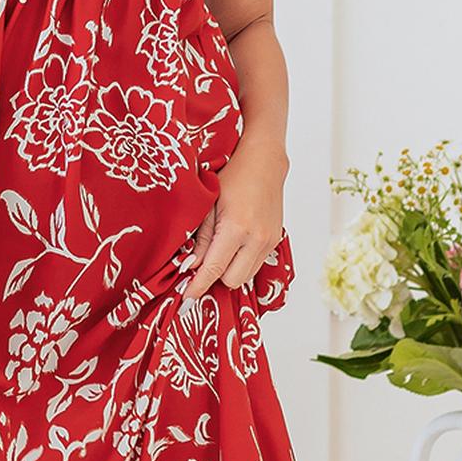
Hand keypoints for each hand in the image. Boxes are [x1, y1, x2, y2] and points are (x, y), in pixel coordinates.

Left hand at [183, 141, 287, 298]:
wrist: (264, 162)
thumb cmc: (233, 176)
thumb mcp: (209, 205)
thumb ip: (200, 239)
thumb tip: (189, 267)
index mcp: (236, 228)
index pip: (214, 270)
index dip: (198, 287)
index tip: (186, 298)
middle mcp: (257, 239)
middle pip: (231, 281)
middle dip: (214, 277)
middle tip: (201, 264)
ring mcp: (269, 241)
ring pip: (245, 276)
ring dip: (229, 271)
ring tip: (218, 252)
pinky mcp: (276, 241)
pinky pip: (255, 265)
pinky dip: (241, 263)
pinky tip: (233, 247)